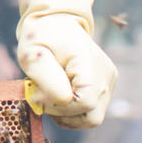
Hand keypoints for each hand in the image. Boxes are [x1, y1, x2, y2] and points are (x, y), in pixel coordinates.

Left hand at [16, 11, 115, 127]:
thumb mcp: (31, 54)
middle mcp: (106, 74)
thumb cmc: (40, 38)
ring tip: (51, 94)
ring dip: (68, 115)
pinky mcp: (107, 87)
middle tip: (43, 96)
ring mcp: (109, 82)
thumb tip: (63, 100)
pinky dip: (73, 111)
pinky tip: (59, 94)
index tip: (38, 93)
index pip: (84, 103)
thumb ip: (46, 78)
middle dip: (64, 114)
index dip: (58, 106)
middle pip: (92, 117)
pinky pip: (92, 112)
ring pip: (93, 118)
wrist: (55, 24)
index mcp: (89, 63)